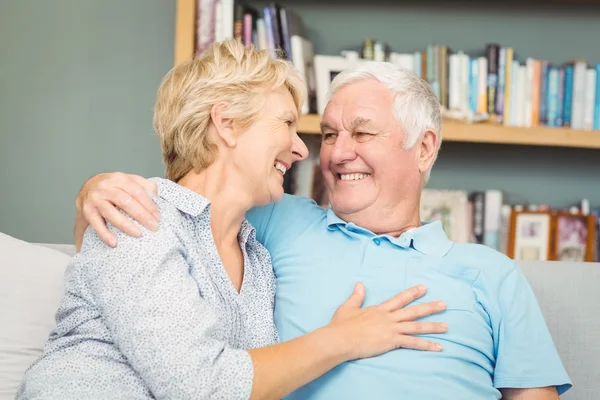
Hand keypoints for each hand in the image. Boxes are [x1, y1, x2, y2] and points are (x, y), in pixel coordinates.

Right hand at [75, 172, 158, 247]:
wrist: (86, 188)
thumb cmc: (112, 187)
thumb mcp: (127, 180)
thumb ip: (143, 185)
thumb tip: (156, 196)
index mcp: (118, 179)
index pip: (137, 192)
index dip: (149, 205)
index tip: (157, 217)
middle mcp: (105, 187)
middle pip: (126, 202)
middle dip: (142, 216)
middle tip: (153, 227)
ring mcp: (95, 199)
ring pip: (112, 213)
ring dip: (126, 225)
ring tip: (138, 234)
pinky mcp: (87, 211)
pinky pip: (96, 224)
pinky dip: (105, 234)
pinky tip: (114, 242)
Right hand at [328, 283, 446, 360]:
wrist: (340, 339)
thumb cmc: (341, 325)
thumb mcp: (348, 307)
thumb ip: (356, 296)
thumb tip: (359, 284)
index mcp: (379, 309)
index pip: (399, 299)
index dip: (413, 293)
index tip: (424, 288)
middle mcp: (388, 317)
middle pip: (413, 311)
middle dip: (429, 307)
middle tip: (444, 304)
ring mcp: (391, 329)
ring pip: (416, 327)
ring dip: (432, 326)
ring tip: (446, 326)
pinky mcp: (391, 341)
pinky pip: (412, 343)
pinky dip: (426, 345)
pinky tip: (438, 347)